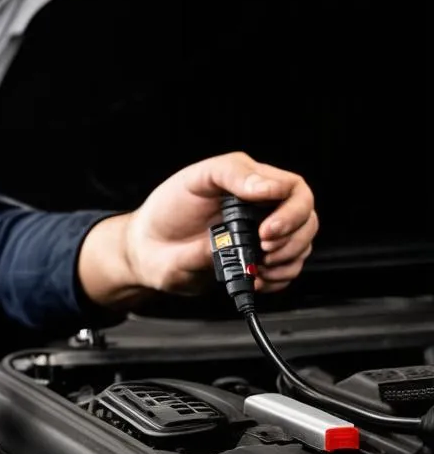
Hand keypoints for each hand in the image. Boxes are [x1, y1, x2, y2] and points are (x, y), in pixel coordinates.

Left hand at [78, 152, 316, 303]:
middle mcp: (262, 209)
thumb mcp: (194, 179)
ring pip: (301, 247)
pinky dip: (278, 279)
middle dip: (292, 239)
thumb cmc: (167, 210)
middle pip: (307, 220)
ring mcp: (260, 237)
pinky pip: (286, 272)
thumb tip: (267, 188)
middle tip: (264, 248)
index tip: (266, 229)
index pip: (294, 189)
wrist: (146, 251)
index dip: (290, 211)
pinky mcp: (254, 262)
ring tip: (259, 265)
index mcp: (252, 183)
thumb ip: (231, 174)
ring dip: (287, 260)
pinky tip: (256, 278)